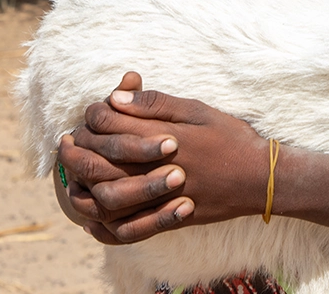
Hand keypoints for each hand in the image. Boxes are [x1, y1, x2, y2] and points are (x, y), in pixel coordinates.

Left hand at [56, 72, 267, 243]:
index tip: (91, 111)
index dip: (94, 115)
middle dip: (77, 150)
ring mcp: (161, 199)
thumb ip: (156, 104)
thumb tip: (117, 97)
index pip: (111, 125)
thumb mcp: (197, 110)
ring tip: (72, 175)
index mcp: (161, 138)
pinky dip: (104, 228)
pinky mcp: (167, 220)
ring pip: (106, 200)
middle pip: (100, 163)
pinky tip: (92, 219)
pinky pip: (127, 231)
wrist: (261, 179)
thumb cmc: (231, 138)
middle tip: (67, 141)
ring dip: (83, 187)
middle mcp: (155, 170)